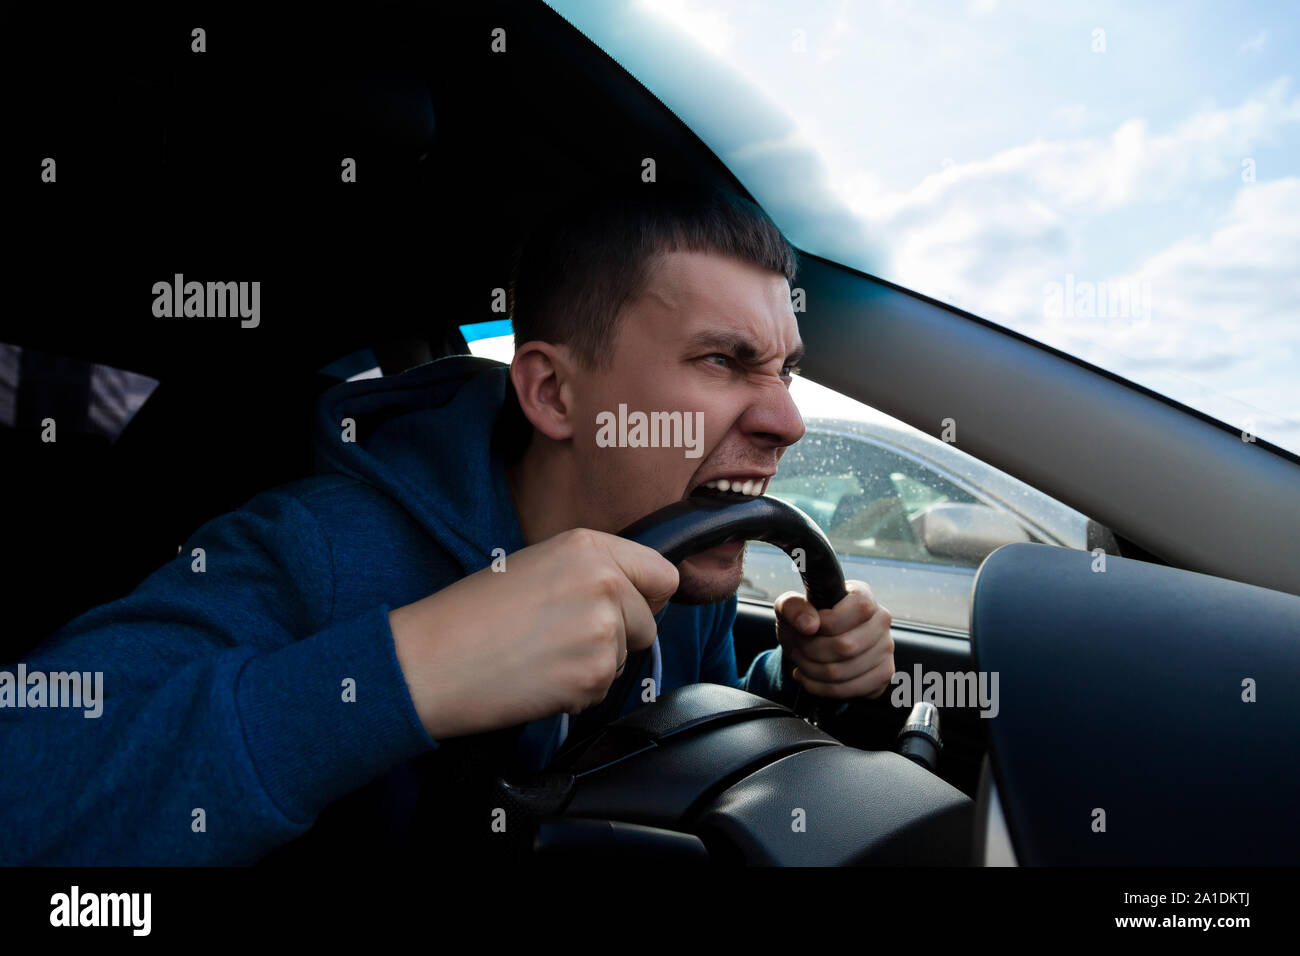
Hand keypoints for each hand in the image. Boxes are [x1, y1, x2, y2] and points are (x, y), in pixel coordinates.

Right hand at [389, 528, 677, 738]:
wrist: (431, 661)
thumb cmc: (470, 615)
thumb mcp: (536, 565)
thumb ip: (591, 572)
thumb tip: (636, 595)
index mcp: (588, 547)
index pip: (662, 574)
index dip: (644, 597)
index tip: (622, 608)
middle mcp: (605, 580)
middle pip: (649, 622)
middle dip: (617, 636)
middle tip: (561, 638)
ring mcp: (603, 628)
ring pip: (624, 658)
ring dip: (592, 666)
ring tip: (541, 656)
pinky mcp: (593, 673)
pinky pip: (602, 690)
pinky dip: (576, 693)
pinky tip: (537, 679)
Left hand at [774, 580, 893, 698]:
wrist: (811, 643)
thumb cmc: (804, 622)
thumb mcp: (789, 608)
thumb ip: (793, 607)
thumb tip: (809, 624)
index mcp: (863, 595)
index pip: (859, 608)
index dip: (828, 622)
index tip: (810, 627)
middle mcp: (880, 620)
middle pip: (847, 646)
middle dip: (812, 651)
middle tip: (799, 649)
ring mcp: (885, 649)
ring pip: (844, 671)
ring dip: (813, 671)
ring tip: (803, 662)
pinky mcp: (883, 675)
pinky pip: (851, 690)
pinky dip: (822, 688)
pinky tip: (811, 677)